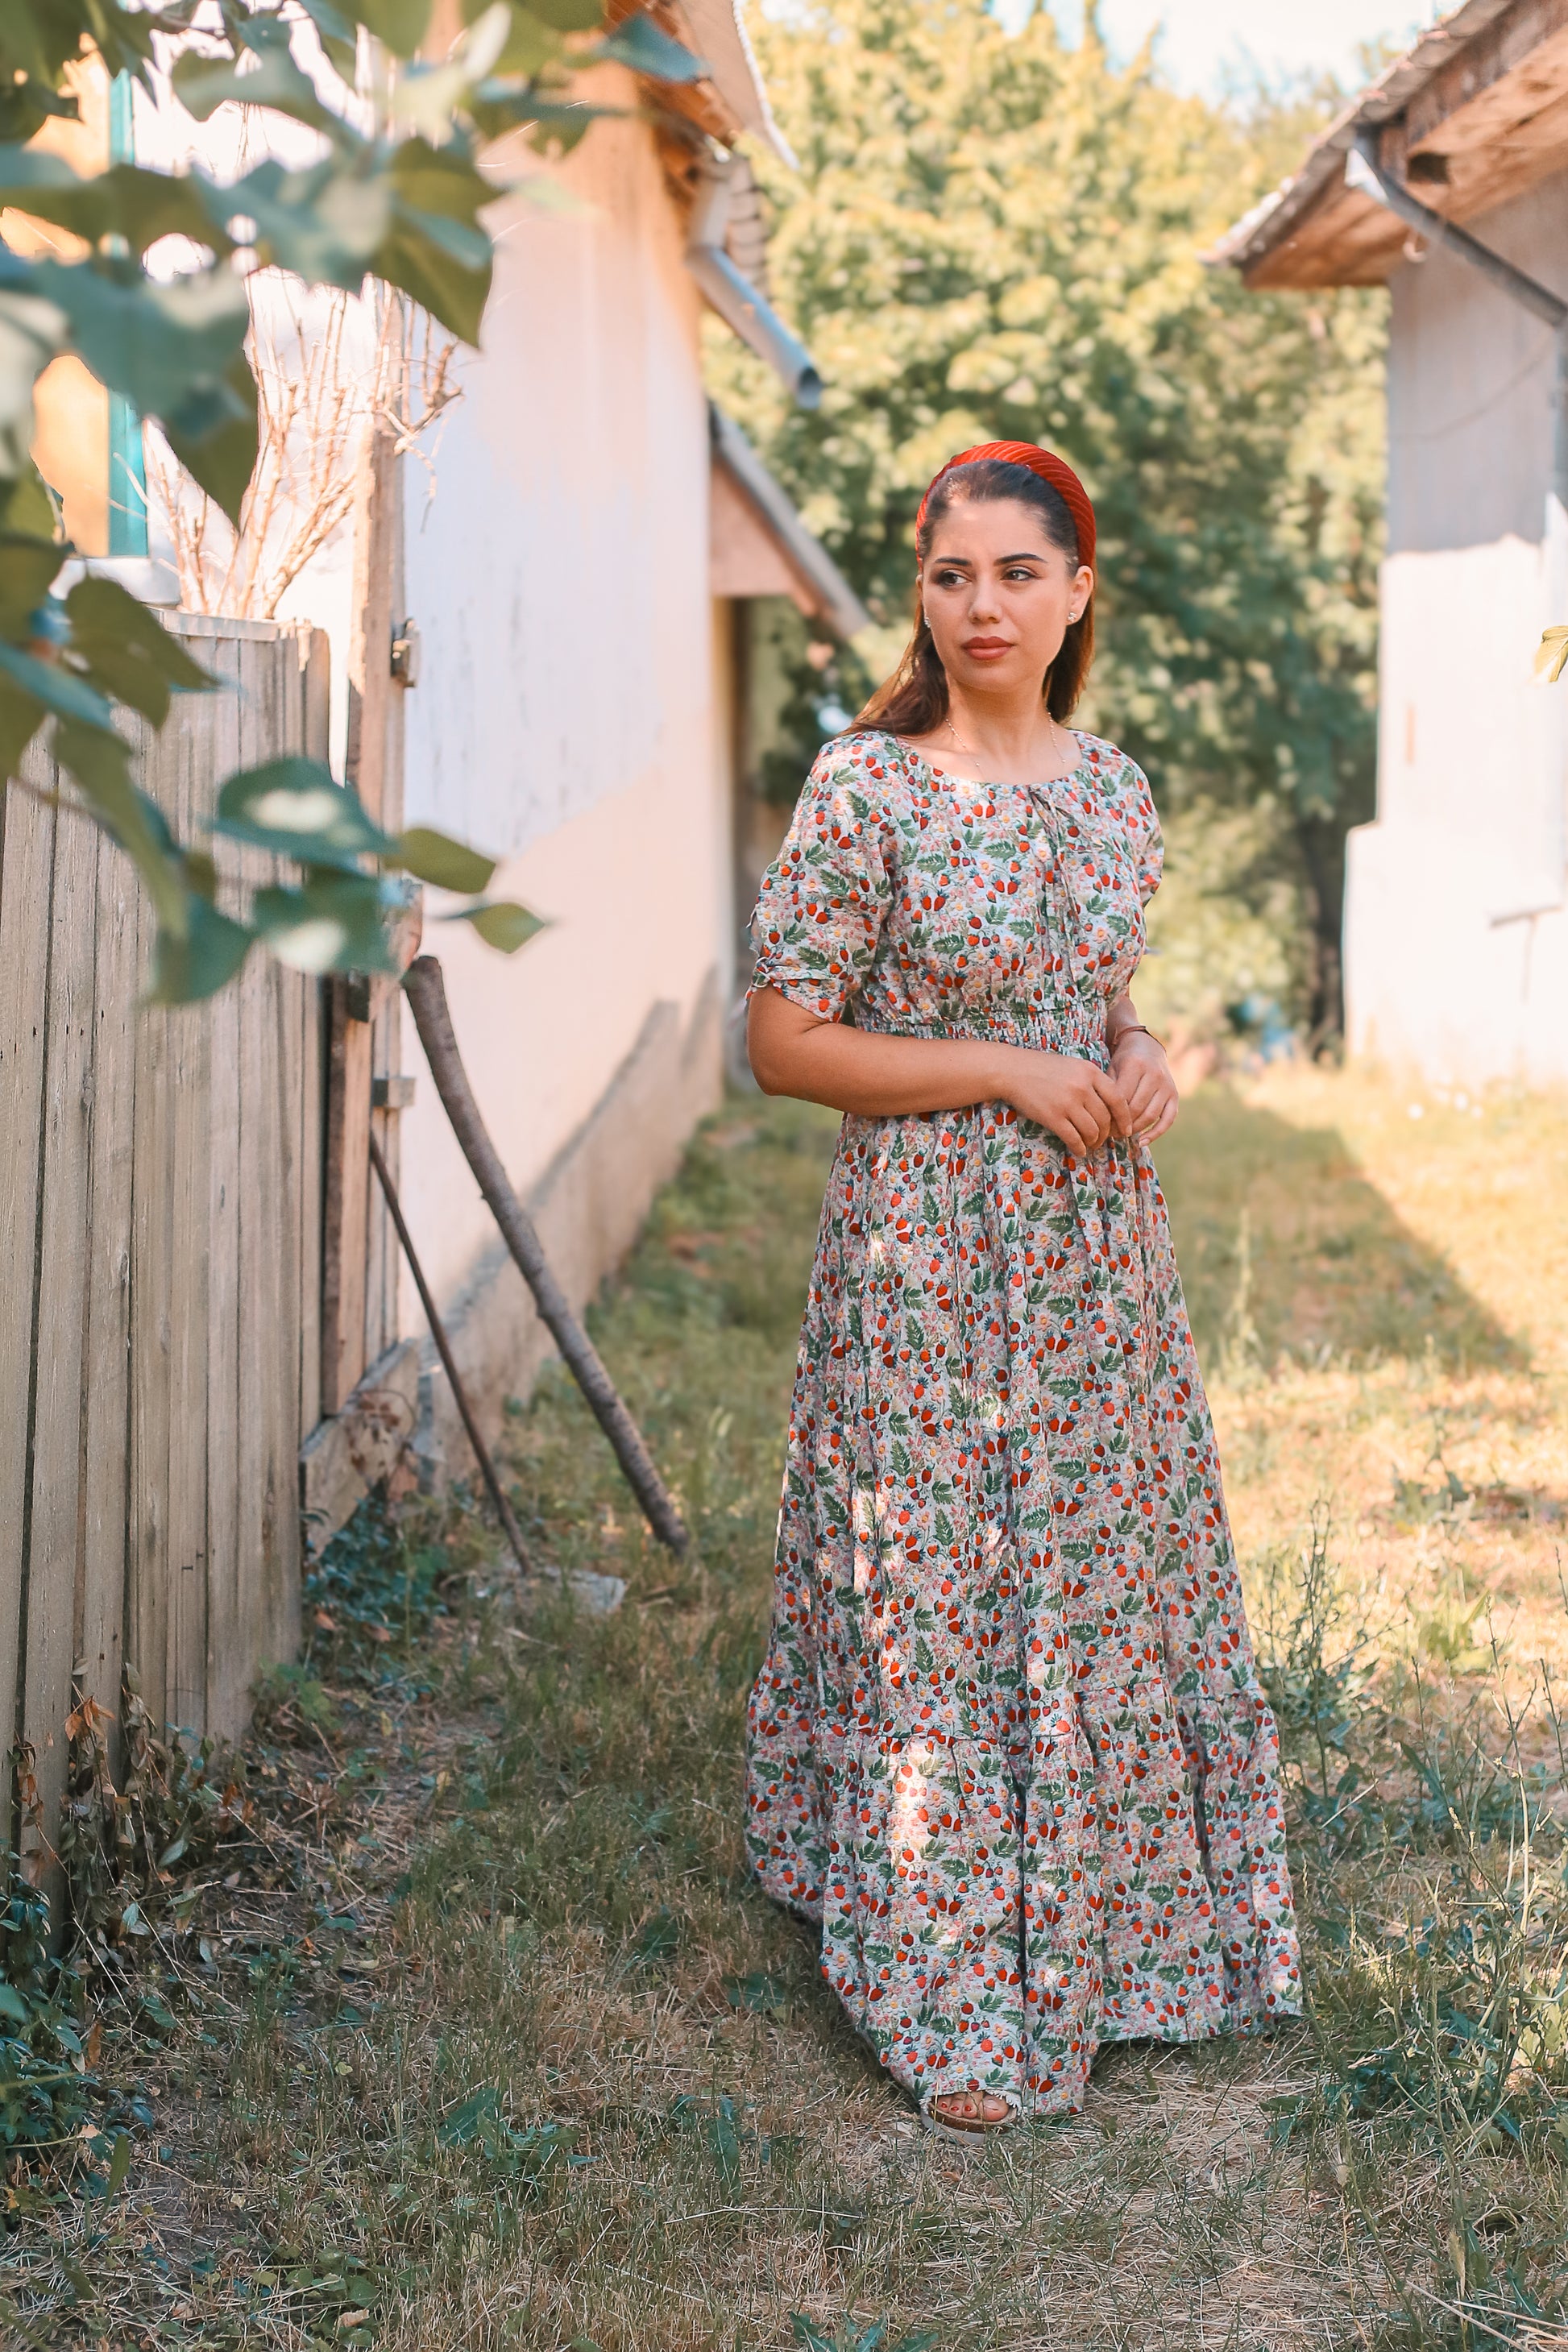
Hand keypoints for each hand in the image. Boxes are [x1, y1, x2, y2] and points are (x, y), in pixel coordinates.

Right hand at [999, 1048, 1131, 1154]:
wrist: (1012, 1070)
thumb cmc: (1042, 1068)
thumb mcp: (1073, 1066)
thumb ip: (1092, 1082)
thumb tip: (1109, 1107)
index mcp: (1090, 1072)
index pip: (1118, 1099)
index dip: (1125, 1118)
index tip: (1126, 1130)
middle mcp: (1082, 1087)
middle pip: (1105, 1118)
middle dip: (1106, 1134)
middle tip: (1102, 1140)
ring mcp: (1067, 1102)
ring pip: (1092, 1131)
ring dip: (1093, 1142)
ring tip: (1089, 1145)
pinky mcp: (1052, 1116)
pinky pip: (1073, 1138)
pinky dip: (1079, 1148)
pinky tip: (1078, 1150)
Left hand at [1110, 1027, 1178, 1139]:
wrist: (1147, 1047)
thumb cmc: (1124, 1061)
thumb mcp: (1113, 1068)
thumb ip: (1108, 1089)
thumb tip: (1099, 1119)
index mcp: (1135, 1065)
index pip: (1122, 1098)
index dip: (1111, 1114)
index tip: (1101, 1124)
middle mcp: (1154, 1075)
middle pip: (1136, 1108)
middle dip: (1122, 1124)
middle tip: (1109, 1132)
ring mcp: (1166, 1086)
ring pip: (1150, 1115)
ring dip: (1135, 1130)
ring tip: (1121, 1135)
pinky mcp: (1174, 1095)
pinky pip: (1168, 1119)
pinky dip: (1156, 1133)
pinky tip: (1142, 1142)